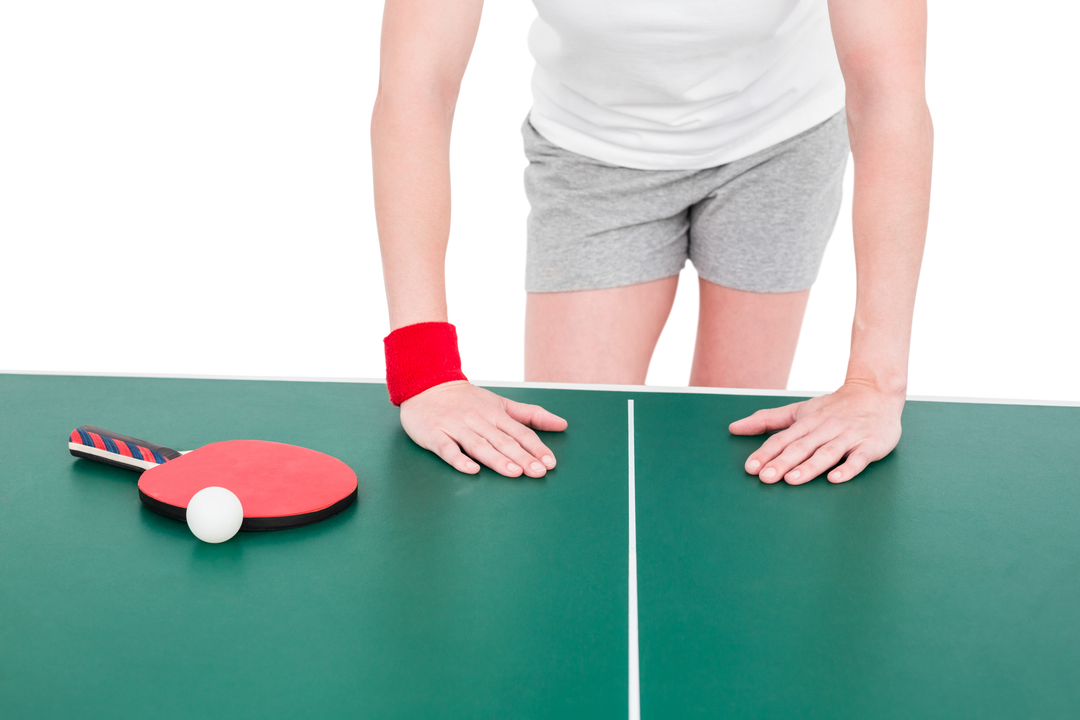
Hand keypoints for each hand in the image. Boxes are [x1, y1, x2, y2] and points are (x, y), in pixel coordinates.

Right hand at [399, 380, 567, 476]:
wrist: (426, 386)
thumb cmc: (467, 400)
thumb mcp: (501, 403)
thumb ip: (531, 415)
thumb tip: (562, 424)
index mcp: (496, 413)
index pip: (520, 432)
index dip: (536, 447)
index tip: (550, 462)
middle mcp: (478, 420)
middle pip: (503, 441)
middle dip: (522, 456)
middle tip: (538, 472)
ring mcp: (456, 427)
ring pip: (479, 445)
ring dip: (496, 459)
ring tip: (513, 472)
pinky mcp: (434, 434)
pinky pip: (447, 449)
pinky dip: (458, 459)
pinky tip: (471, 469)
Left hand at [728, 379, 905, 484]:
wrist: (875, 390)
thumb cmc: (833, 406)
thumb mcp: (798, 410)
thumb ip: (767, 420)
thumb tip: (734, 427)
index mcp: (806, 422)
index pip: (782, 439)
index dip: (766, 453)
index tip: (750, 467)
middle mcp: (825, 428)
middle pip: (801, 447)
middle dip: (782, 462)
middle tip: (766, 477)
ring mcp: (848, 436)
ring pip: (827, 452)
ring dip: (809, 466)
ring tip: (793, 479)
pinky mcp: (870, 445)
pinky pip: (859, 458)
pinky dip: (848, 468)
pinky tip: (835, 479)